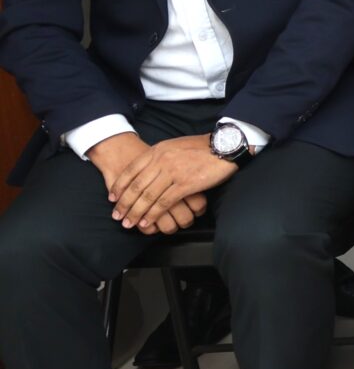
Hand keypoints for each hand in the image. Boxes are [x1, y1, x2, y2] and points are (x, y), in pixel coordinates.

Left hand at [106, 134, 235, 230]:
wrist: (224, 145)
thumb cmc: (200, 146)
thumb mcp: (173, 145)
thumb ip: (158, 156)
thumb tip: (146, 169)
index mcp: (156, 151)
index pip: (130, 171)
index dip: (119, 187)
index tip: (113, 199)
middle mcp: (161, 161)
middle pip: (136, 186)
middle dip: (124, 204)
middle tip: (117, 216)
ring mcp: (173, 172)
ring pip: (147, 196)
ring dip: (136, 212)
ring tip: (129, 222)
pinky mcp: (185, 184)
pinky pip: (164, 202)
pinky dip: (153, 214)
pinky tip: (147, 221)